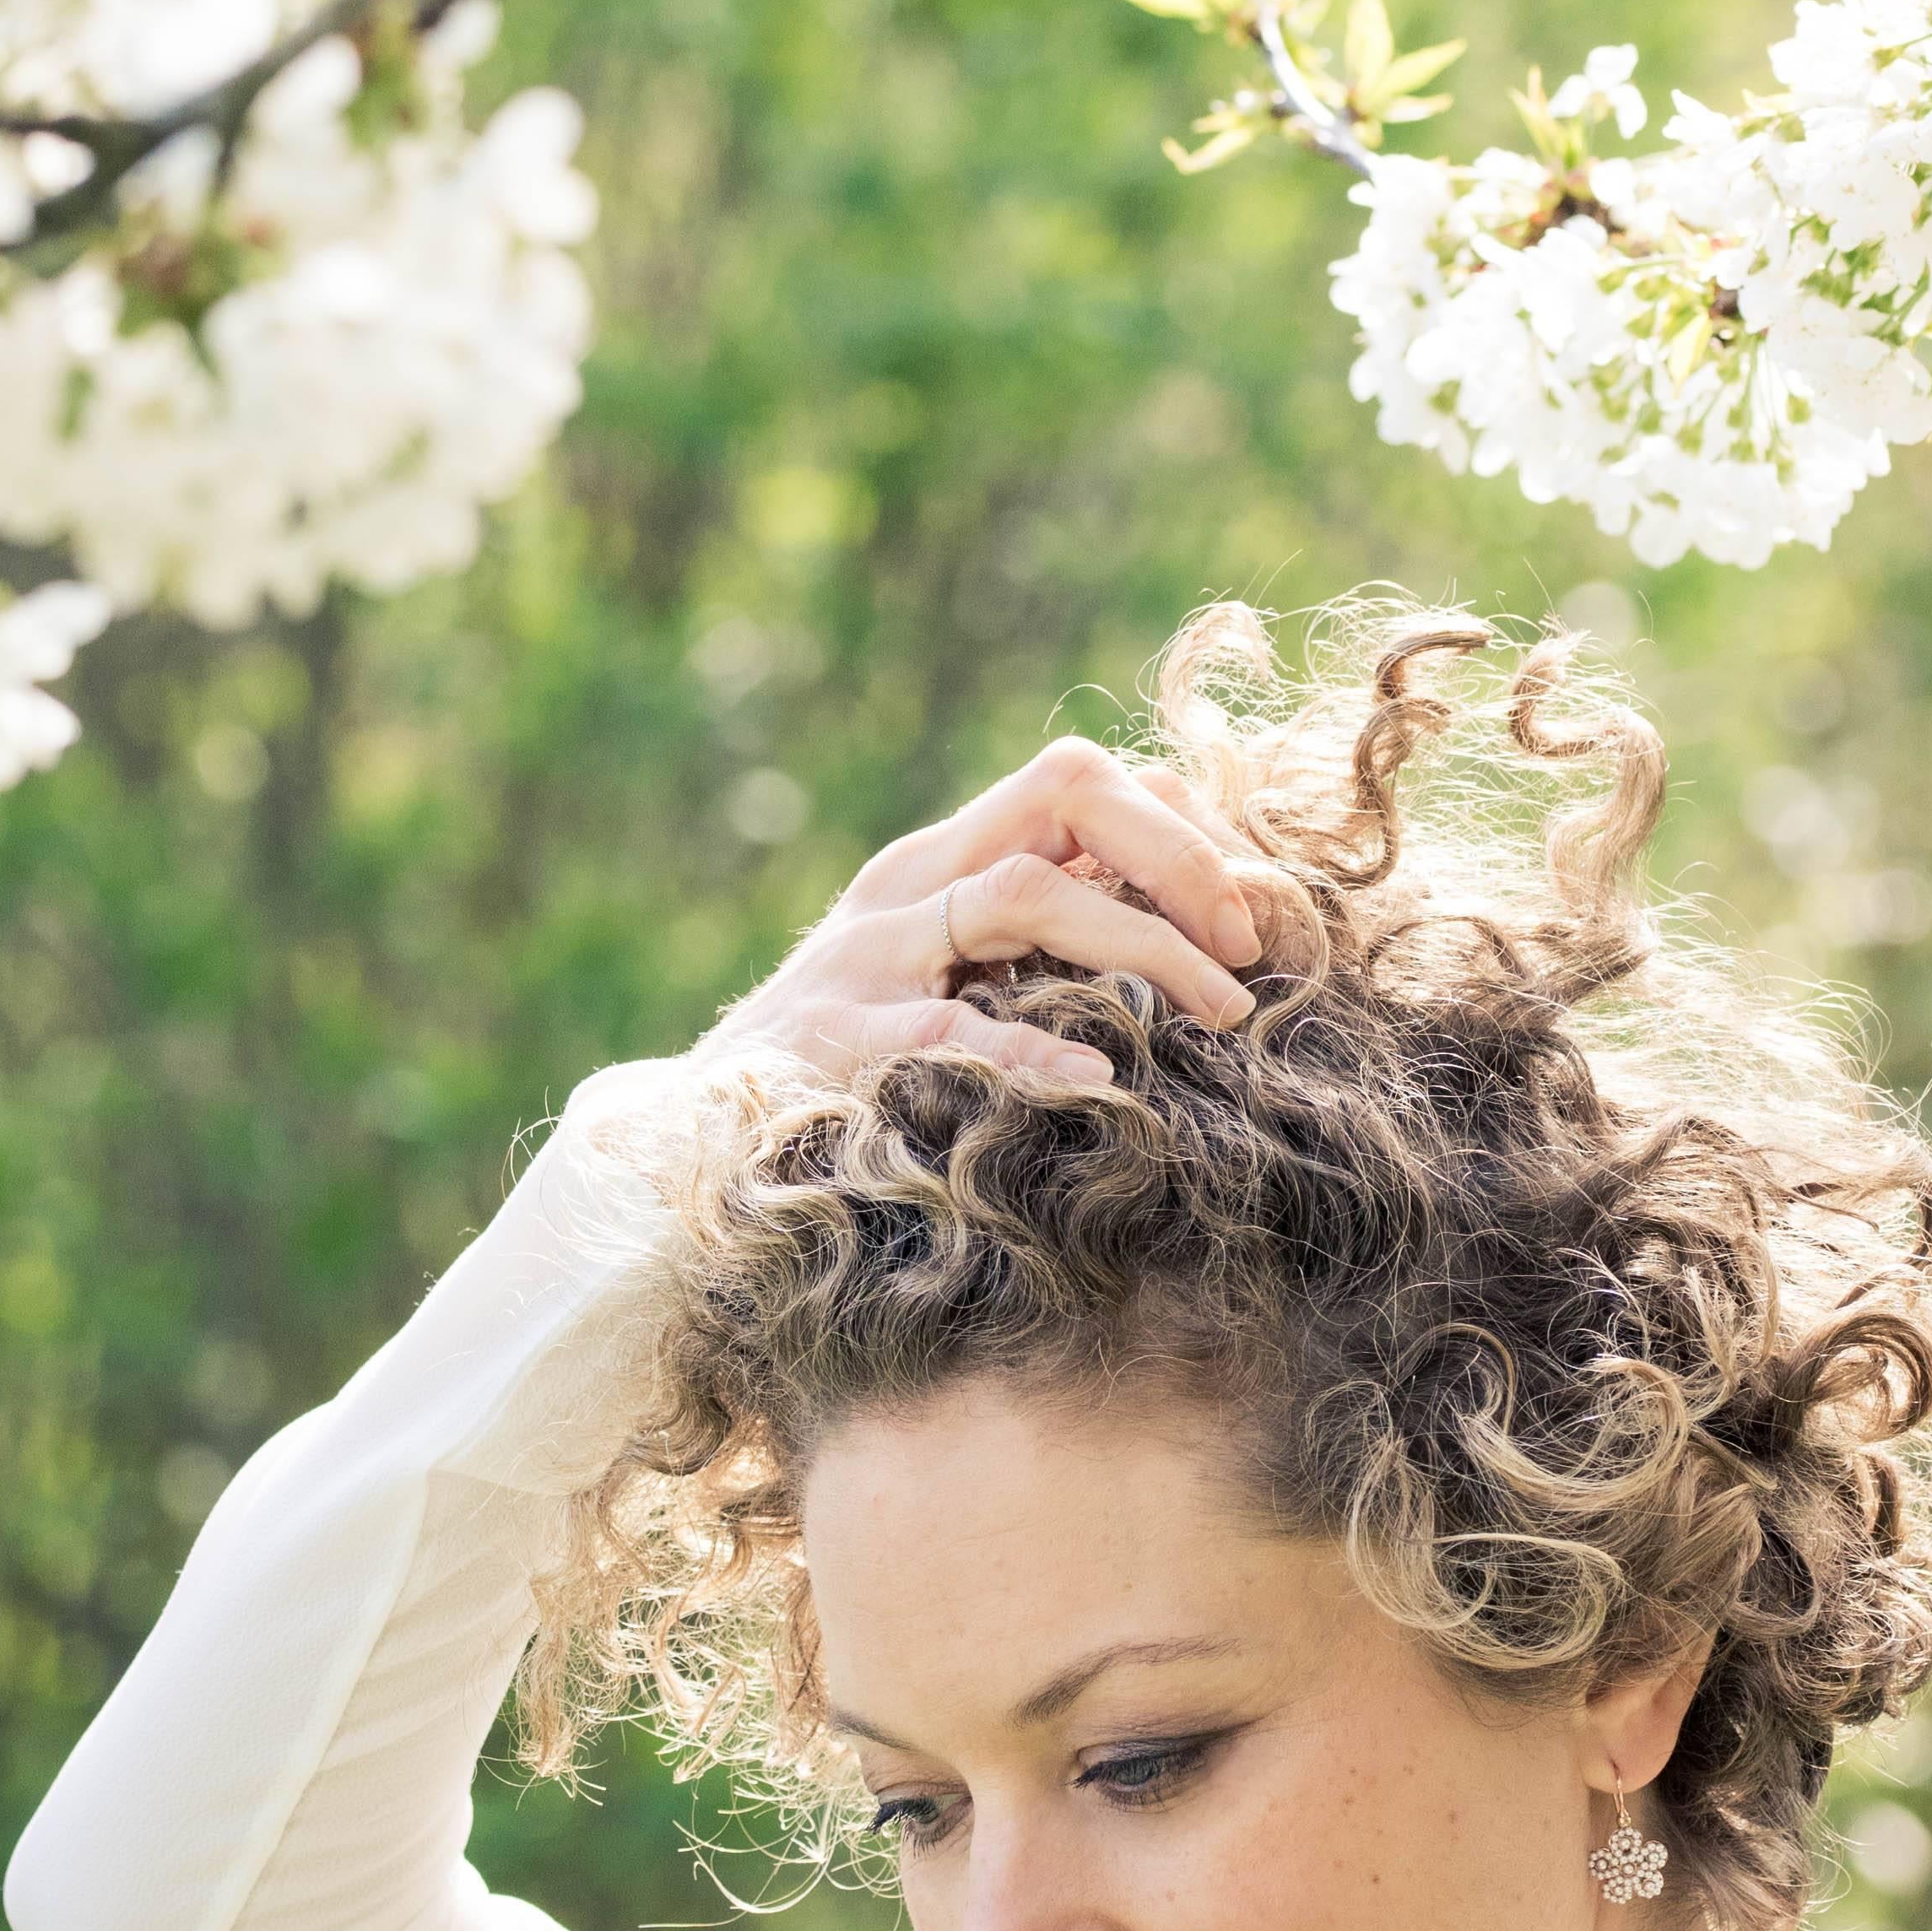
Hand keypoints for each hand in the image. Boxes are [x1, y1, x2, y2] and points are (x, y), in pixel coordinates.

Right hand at [708, 736, 1268, 1090]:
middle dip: (1177, 851)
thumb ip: (1039, 953)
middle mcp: (907, 884)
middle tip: (1246, 946)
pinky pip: (948, 1026)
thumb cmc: (845, 1077)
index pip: (1082, 780)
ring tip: (1221, 1014)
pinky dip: (1032, 1048)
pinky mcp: (836, 1042)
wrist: (684, 1150)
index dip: (1182, 826)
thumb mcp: (946, 988)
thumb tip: (1194, 950)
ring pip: (1024, 893)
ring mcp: (864, 956)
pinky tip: (1102, 1082)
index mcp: (940, 863)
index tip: (1247, 917)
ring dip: (1144, 943)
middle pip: (1065, 786)